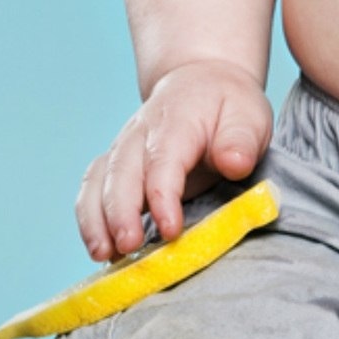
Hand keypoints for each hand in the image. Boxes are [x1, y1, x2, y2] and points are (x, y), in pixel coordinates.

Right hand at [75, 59, 272, 261]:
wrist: (202, 83)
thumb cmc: (228, 107)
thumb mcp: (249, 116)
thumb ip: (241, 140)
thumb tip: (235, 163)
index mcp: (177, 120)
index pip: (163, 159)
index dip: (163, 197)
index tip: (171, 230)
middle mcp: (141, 132)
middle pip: (122, 171)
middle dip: (121, 212)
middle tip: (129, 247)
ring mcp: (123, 147)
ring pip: (99, 180)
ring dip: (96, 219)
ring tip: (104, 255)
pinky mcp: (114, 163)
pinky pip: (91, 187)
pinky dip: (89, 217)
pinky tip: (100, 247)